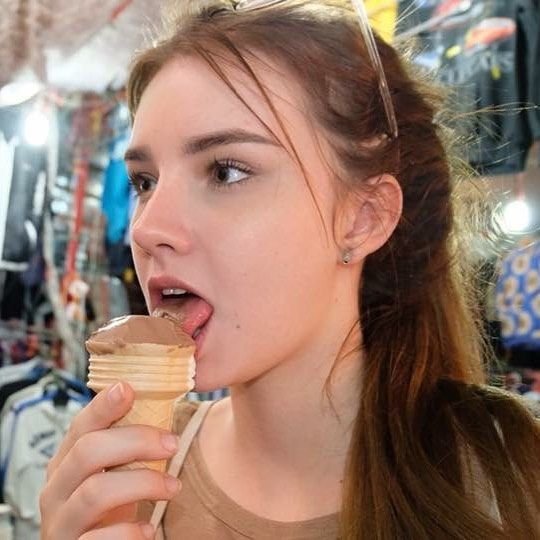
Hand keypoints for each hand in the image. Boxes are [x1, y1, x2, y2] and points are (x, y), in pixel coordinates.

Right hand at [40, 382, 180, 539]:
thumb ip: (126, 440)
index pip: (80, 426)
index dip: (102, 406)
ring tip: (173, 487)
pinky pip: (98, 539)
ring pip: (95, 492)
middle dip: (136, 441)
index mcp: (67, 461)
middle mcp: (57, 489)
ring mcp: (61, 522)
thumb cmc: (110, 505)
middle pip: (88, 451)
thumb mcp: (114, 469)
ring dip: (143, 484)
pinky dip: (128, 532)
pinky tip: (148, 529)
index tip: (128, 389)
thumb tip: (161, 396)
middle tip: (171, 444)